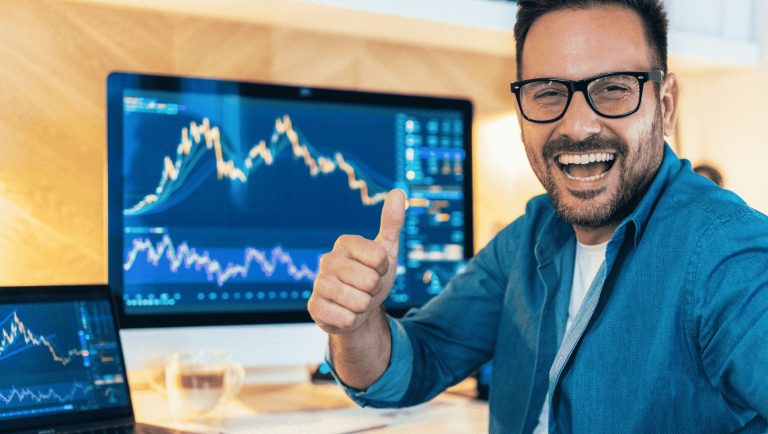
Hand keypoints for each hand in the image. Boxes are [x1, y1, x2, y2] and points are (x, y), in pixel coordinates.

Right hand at [308, 189, 405, 333]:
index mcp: (345, 243)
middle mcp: (328, 259)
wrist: (357, 308)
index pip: (380, 258)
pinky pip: (346, 319)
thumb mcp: (386, 251)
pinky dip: (352, 320)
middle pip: (370, 281)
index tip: (377, 269)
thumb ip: (392, 222)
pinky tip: (344, 312)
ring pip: (359, 302)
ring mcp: (318, 283)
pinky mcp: (314, 307)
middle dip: (374, 290)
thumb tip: (399, 192)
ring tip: (356, 300)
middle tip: (366, 287)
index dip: (384, 269)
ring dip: (364, 306)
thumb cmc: (371, 275)